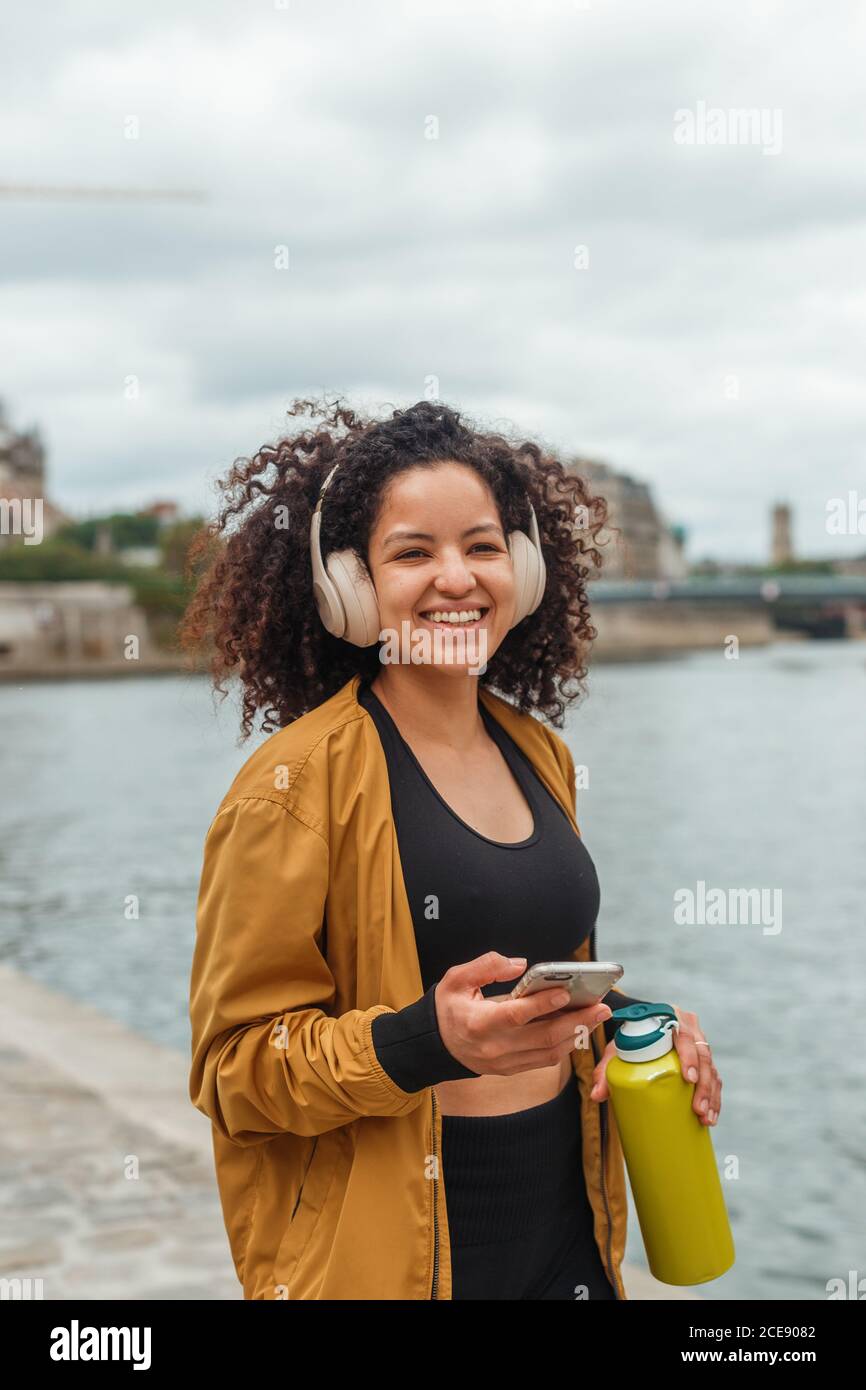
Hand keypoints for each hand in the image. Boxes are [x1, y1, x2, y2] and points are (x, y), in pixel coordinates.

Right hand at [434, 952, 611, 1076]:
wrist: (435, 1044)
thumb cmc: (447, 1007)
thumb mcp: (456, 978)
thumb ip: (486, 965)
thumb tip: (521, 965)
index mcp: (478, 1023)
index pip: (516, 1015)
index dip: (543, 1005)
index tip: (566, 992)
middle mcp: (494, 1047)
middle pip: (543, 1037)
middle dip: (576, 1021)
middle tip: (600, 1006)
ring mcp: (504, 1062)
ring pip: (549, 1052)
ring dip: (577, 1034)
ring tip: (596, 1016)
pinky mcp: (511, 1069)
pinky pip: (544, 1060)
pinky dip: (566, 1045)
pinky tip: (579, 1029)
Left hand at [588, 1003, 721, 1126]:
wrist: (639, 1033)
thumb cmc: (629, 1039)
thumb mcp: (616, 1050)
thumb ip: (606, 1069)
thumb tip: (597, 1095)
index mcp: (671, 1017)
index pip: (684, 1034)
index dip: (689, 1056)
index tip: (688, 1078)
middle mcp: (690, 1028)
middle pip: (703, 1054)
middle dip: (703, 1084)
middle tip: (697, 1108)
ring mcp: (699, 1046)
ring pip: (712, 1069)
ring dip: (711, 1095)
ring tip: (705, 1118)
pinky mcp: (704, 1062)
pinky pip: (715, 1079)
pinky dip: (715, 1098)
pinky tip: (711, 1117)